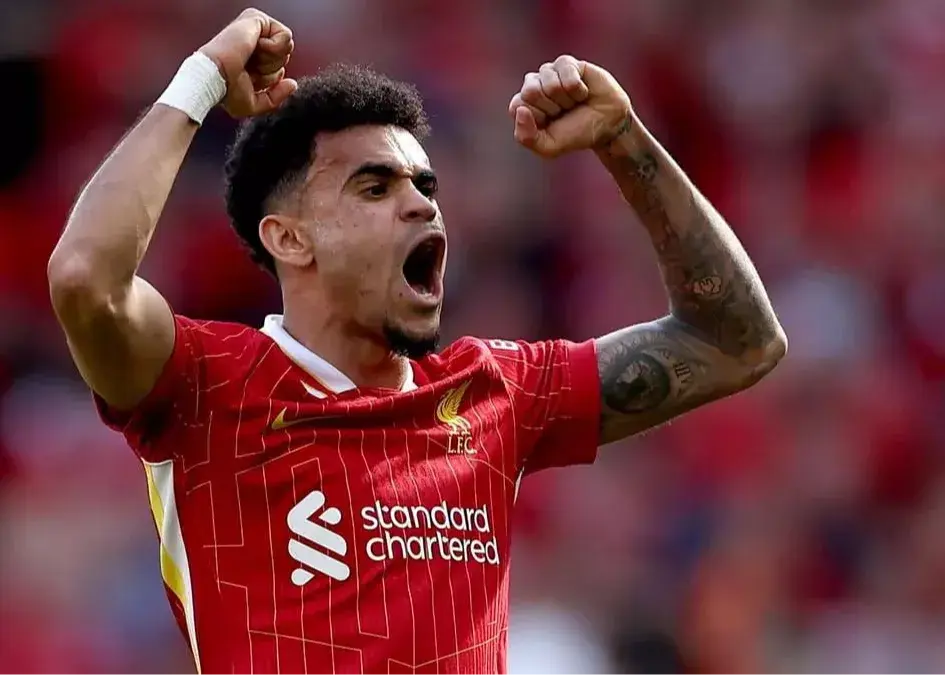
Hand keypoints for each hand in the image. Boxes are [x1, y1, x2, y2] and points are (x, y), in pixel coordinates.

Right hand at [199, 8, 297, 117]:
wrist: (215, 76)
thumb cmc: (226, 90)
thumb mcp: (254, 104)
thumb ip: (276, 97)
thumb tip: (292, 84)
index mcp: (252, 59)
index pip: (279, 68)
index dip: (271, 78)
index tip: (251, 78)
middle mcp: (254, 43)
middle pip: (285, 58)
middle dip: (271, 70)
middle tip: (250, 68)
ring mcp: (256, 29)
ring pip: (288, 47)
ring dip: (271, 60)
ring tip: (251, 58)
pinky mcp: (258, 19)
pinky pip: (286, 36)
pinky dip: (274, 48)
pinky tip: (255, 46)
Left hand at [508, 55, 632, 157]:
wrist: (607, 124)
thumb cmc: (575, 134)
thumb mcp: (549, 147)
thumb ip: (526, 137)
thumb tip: (520, 110)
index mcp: (523, 104)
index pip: (517, 106)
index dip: (537, 118)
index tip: (551, 123)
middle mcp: (533, 85)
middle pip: (530, 92)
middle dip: (551, 108)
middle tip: (564, 112)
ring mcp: (549, 72)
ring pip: (550, 84)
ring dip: (566, 99)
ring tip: (574, 102)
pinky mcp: (567, 63)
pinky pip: (567, 75)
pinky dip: (577, 89)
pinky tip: (582, 92)